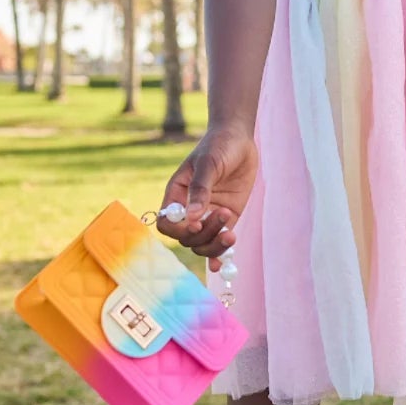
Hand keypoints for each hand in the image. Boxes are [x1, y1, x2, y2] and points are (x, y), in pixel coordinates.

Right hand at [156, 123, 258, 269]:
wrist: (239, 139)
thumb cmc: (218, 145)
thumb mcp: (208, 163)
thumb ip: (200, 189)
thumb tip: (193, 218)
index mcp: (176, 196)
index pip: (166, 223)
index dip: (179, 229)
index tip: (196, 223)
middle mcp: (189, 210)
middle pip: (187, 239)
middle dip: (204, 234)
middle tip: (224, 214)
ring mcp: (208, 216)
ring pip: (203, 244)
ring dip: (215, 244)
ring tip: (231, 233)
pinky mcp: (226, 218)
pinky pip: (219, 241)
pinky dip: (220, 255)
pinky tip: (222, 265)